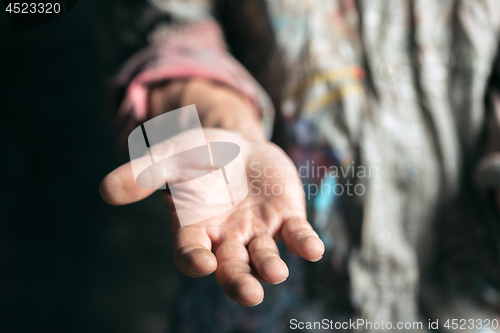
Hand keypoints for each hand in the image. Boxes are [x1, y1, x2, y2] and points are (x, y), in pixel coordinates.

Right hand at [100, 128, 324, 305]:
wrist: (236, 145)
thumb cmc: (197, 154)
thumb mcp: (168, 157)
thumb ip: (142, 174)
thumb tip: (104, 190)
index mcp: (195, 227)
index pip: (191, 252)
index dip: (195, 259)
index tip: (202, 264)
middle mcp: (226, 237)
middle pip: (232, 266)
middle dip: (239, 281)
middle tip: (249, 294)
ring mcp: (257, 230)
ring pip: (264, 256)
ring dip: (270, 266)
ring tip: (275, 274)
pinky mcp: (285, 218)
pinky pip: (296, 235)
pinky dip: (304, 243)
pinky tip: (314, 250)